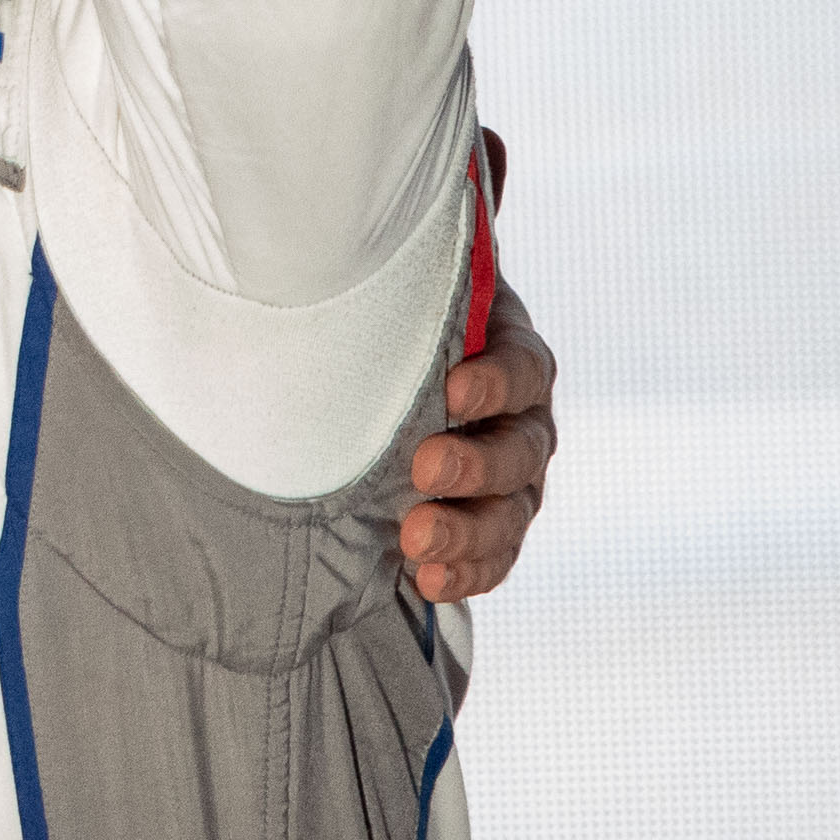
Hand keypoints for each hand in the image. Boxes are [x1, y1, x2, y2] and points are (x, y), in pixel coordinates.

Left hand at [402, 278, 555, 606]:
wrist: (398, 365)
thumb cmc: (395, 323)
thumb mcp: (399, 301)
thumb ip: (381, 298)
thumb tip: (316, 257)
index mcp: (510, 354)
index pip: (521, 366)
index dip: (495, 380)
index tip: (452, 390)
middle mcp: (524, 419)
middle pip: (521, 449)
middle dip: (474, 464)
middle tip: (423, 468)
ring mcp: (515, 478)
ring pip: (512, 512)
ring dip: (468, 531)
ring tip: (417, 540)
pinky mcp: (494, 521)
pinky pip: (496, 557)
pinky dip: (466, 572)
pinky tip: (428, 581)